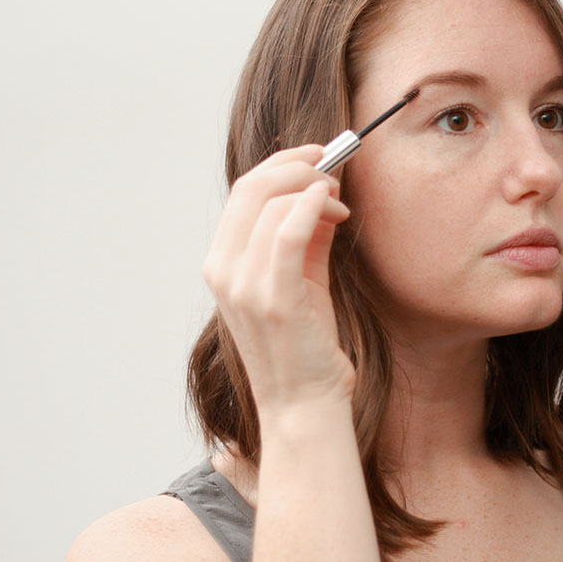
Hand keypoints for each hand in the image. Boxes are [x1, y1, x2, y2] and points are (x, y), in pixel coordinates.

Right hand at [202, 145, 355, 422]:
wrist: (306, 405)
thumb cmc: (306, 347)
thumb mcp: (302, 280)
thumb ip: (306, 235)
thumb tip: (322, 188)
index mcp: (222, 264)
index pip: (244, 191)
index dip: (283, 164)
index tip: (319, 156)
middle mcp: (223, 271)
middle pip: (252, 187)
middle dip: (297, 165)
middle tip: (333, 167)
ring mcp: (243, 286)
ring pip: (271, 203)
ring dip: (313, 186)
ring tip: (340, 201)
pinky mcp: (273, 299)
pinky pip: (287, 232)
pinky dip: (311, 205)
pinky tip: (333, 205)